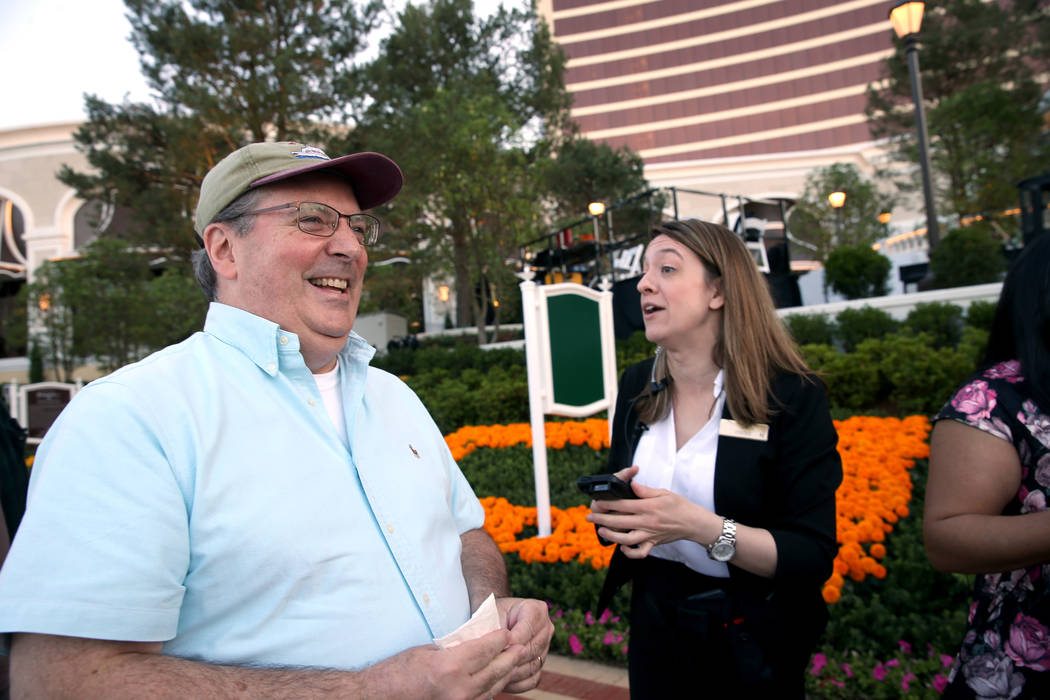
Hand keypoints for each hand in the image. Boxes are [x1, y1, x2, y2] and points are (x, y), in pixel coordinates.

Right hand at [367, 629, 520, 699]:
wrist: (380, 696)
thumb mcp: (428, 651)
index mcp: (450, 667)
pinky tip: (496, 679)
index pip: (486, 650)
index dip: (499, 640)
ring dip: (504, 673)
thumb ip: (455, 648)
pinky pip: (482, 699)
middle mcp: (459, 689)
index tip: (506, 633)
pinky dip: (491, 687)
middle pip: (495, 670)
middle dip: (510, 657)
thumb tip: (476, 642)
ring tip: (513, 661)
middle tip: (520, 646)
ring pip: (492, 687)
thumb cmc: (399, 670)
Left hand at [494, 597, 554, 692]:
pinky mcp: (540, 663)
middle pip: (533, 648)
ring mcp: (546, 647)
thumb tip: (500, 649)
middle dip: (512, 657)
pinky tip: (502, 681)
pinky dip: (517, 683)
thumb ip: (497, 629)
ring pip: (533, 665)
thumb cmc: (492, 615)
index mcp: (537, 610)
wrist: (494, 620)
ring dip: (514, 671)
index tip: (497, 647)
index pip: (528, 628)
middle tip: (493, 662)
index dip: (512, 640)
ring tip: (495, 672)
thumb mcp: (493, 614)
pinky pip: (532, 679)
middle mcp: (546, 628)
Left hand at [587, 466, 719, 557]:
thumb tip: (632, 485)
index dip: (607, 504)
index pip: (623, 505)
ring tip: (601, 531)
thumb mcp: (663, 493)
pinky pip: (640, 552)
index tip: (596, 502)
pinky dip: (629, 552)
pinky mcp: (653, 544)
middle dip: (601, 520)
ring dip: (611, 536)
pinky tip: (622, 547)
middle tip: (590, 517)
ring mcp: (650, 535)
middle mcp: (647, 522)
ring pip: (626, 539)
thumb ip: (645, 490)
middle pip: (620, 522)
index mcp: (648, 507)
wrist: (694, 523)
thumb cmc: (680, 506)